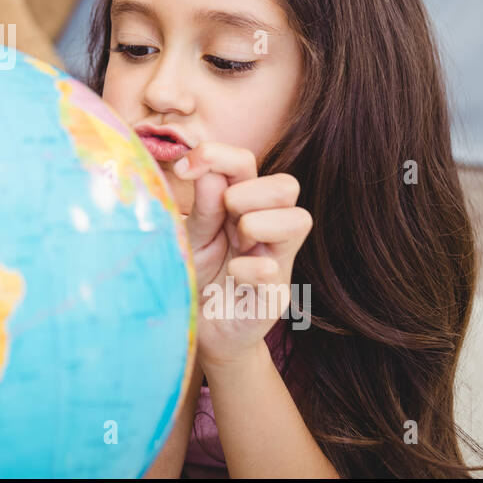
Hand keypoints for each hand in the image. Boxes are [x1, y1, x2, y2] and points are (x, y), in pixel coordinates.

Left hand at [173, 142, 311, 368]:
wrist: (200, 327)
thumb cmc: (197, 274)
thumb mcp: (191, 235)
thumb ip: (202, 206)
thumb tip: (206, 170)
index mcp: (242, 205)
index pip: (245, 161)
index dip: (216, 155)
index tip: (183, 170)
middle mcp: (267, 227)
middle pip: (286, 184)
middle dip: (247, 193)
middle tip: (223, 218)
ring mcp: (277, 259)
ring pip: (299, 219)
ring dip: (256, 225)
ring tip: (234, 246)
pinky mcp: (275, 293)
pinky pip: (273, 268)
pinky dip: (246, 268)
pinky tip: (232, 275)